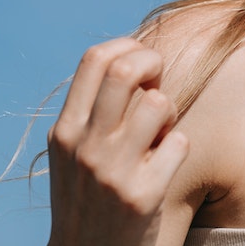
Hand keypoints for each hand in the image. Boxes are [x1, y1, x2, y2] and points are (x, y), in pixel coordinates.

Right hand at [46, 38, 189, 245]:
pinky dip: (179, 147)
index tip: (142, 62)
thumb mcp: (74, 153)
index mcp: (65, 131)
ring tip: (161, 132)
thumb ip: (92, 111)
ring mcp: (112, 172)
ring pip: (159, 103)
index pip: (94, 59)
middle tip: (159, 82)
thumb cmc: (90, 197)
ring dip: (169, 112)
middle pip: (126, 69)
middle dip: (154, 63)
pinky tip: (166, 164)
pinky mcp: (143, 196)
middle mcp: (84, 147)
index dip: (128, 47)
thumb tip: (132, 58)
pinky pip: (179, 142)